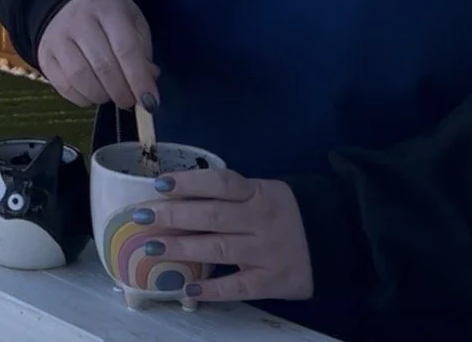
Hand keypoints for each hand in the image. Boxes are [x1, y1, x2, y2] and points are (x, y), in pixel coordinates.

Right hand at [37, 0, 158, 109]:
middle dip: (122, 93)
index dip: (139, 80)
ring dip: (102, 97)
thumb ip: (143, 54)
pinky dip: (83, 99)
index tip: (151, 102)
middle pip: (103, 67)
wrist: (69, 1)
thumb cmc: (108, 15)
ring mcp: (58, 37)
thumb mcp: (132, 22)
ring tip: (112, 95)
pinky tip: (93, 93)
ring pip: (81, 78)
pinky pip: (65, 87)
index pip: (126, 48)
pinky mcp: (45, 55)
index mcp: (107, 9)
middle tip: (131, 101)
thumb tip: (146, 89)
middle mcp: (79, 20)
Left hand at [133, 169, 312, 303]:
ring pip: (219, 248)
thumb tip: (174, 197)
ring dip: (182, 248)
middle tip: (140, 218)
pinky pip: (238, 287)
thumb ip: (227, 195)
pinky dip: (212, 289)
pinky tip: (188, 288)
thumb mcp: (260, 192)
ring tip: (151, 249)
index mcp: (257, 192)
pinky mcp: (273, 281)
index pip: (219, 183)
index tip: (159, 185)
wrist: (331, 237)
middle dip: (173, 216)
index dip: (188, 182)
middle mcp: (261, 219)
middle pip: (212, 215)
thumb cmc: (281, 211)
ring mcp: (267, 252)